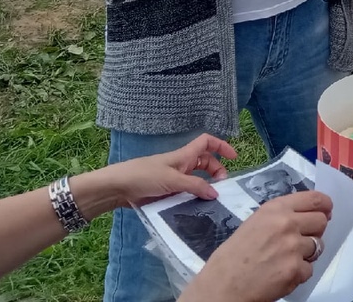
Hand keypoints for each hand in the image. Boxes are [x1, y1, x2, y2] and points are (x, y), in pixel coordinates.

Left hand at [71, 134, 236, 218]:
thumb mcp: (173, 180)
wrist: (118, 188)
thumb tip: (216, 193)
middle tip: (222, 187)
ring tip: (211, 200)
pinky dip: (194, 198)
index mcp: (185, 155)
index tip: (234, 157)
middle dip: (217, 171)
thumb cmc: (144, 176)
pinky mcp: (167, 193)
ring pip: (197, 180)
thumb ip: (195, 186)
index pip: (207, 143)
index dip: (221, 146)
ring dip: (206, 187)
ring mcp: (174, 179)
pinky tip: (197, 209)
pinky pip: (186, 193)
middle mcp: (182, 165)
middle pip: (206, 163)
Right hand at [179, 191, 332, 301]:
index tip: (326, 211)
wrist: (222, 286)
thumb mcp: (255, 223)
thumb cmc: (234, 255)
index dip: (325, 206)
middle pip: (322, 221)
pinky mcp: (295, 270)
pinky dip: (298, 274)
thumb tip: (306, 216)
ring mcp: (293, 247)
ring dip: (306, 254)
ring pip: (318, 246)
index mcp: (276, 209)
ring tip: (285, 260)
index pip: (316, 199)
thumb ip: (281, 216)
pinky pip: (309, 269)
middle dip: (316, 231)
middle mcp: (287, 224)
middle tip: (302, 240)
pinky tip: (280, 274)